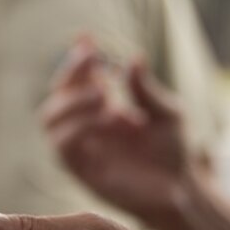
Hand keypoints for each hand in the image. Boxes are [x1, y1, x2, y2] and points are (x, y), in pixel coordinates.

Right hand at [42, 37, 195, 228]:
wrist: (180, 190)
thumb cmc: (172, 150)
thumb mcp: (166, 113)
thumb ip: (146, 90)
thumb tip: (133, 59)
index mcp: (101, 107)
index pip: (77, 79)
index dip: (77, 58)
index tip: (87, 39)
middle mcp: (85, 125)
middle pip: (57, 94)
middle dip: (71, 76)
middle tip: (95, 68)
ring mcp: (81, 148)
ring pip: (50, 119)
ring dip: (73, 103)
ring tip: (104, 97)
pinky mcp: (81, 171)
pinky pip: (62, 147)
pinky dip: (79, 128)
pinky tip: (107, 120)